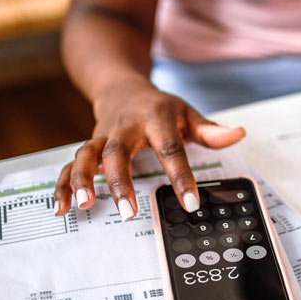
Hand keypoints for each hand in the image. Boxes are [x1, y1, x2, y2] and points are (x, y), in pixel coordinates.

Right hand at [52, 80, 245, 219]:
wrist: (122, 87)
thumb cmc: (159, 107)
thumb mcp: (187, 113)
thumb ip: (210, 130)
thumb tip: (238, 134)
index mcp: (155, 118)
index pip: (171, 148)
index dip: (181, 176)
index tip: (190, 203)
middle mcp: (125, 127)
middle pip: (118, 152)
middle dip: (120, 182)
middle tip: (128, 212)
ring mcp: (102, 137)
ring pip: (87, 155)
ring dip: (82, 180)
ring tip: (85, 205)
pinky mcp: (88, 147)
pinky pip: (69, 165)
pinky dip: (63, 185)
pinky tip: (62, 208)